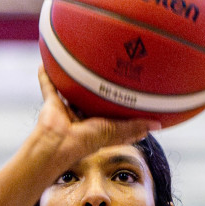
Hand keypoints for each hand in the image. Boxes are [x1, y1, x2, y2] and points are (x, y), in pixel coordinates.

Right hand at [33, 67, 158, 166]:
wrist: (58, 143)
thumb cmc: (86, 140)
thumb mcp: (116, 131)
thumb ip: (135, 126)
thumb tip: (159, 124)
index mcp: (98, 126)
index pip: (112, 117)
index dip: (121, 109)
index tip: (133, 98)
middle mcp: (83, 118)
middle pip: (92, 102)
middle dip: (98, 91)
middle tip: (108, 72)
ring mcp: (66, 111)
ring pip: (71, 93)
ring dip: (72, 81)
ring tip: (78, 63)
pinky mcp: (51, 104)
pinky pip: (48, 86)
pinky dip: (46, 76)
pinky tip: (45, 62)